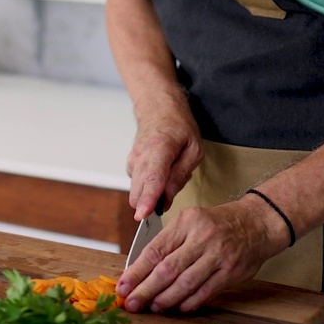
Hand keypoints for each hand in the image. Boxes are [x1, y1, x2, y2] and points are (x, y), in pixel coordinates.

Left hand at [116, 197, 282, 313]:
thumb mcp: (191, 221)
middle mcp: (201, 237)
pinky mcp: (231, 271)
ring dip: (166, 298)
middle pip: (167, 269)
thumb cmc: (218, 223)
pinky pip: (206, 291)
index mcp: (186, 222)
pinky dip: (190, 301)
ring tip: (153, 306)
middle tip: (132, 303)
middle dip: (145, 289)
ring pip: (185, 282)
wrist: (257, 222)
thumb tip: (142, 269)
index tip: (123, 285)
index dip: (136, 271)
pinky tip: (178, 307)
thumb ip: (170, 242)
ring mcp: (218, 255)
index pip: (155, 250)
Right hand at [126, 100, 201, 219]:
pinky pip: (138, 185)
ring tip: (169, 177)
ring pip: (137, 191)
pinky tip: (161, 175)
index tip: (143, 214)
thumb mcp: (193, 150)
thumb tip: (166, 200)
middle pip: (139, 190)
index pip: (152, 178)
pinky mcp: (130, 165)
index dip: (148, 199)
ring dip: (151, 195)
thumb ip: (180, 177)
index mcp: (160, 148)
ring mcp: (132, 160)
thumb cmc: (179, 127)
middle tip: (169, 196)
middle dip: (150, 203)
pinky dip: (148, 187)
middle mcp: (141, 155)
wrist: (158, 109)